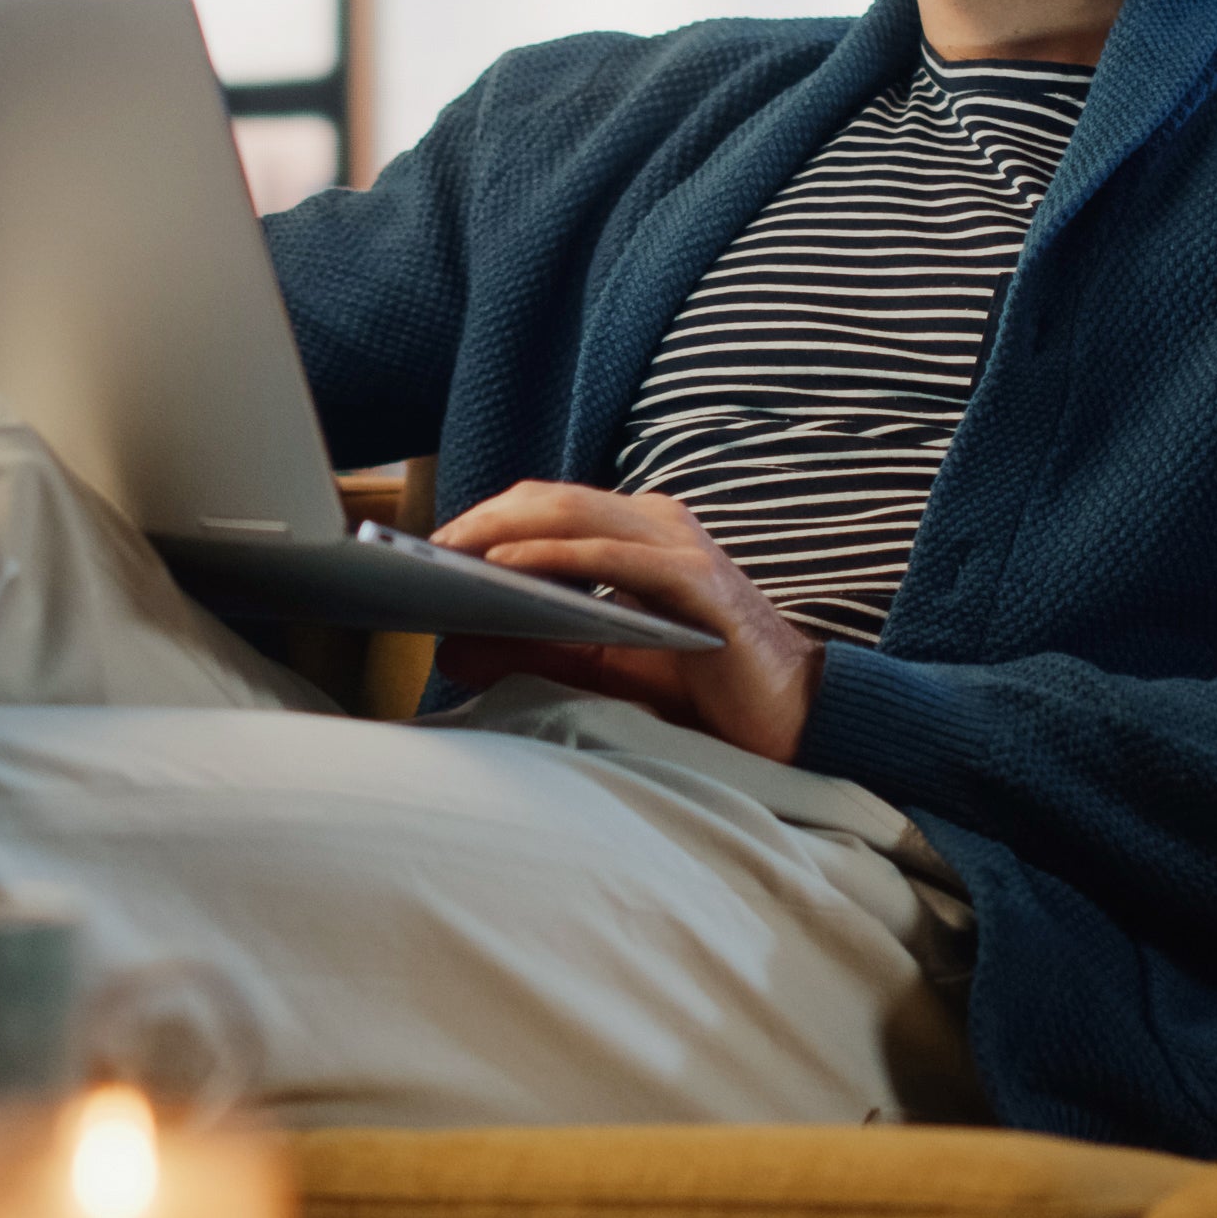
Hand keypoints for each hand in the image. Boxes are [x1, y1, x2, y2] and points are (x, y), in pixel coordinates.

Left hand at [427, 481, 824, 763]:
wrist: (797, 718)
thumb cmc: (706, 689)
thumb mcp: (602, 667)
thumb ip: (533, 652)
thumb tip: (450, 648)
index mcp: (638, 533)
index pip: (546, 507)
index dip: (483, 517)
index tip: (426, 546)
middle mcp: (658, 523)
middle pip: (548, 499)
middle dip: (479, 517)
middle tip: (420, 548)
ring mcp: (679, 545)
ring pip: (572, 513)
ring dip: (501, 529)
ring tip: (445, 553)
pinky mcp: (693, 580)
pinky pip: (608, 555)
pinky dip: (551, 558)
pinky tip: (504, 570)